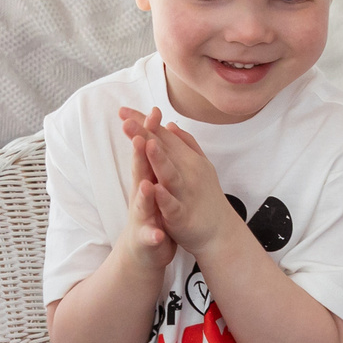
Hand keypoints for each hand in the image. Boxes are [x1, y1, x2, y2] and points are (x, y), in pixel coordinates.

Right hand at [114, 106, 178, 271]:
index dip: (149, 133)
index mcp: (146, 180)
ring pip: (141, 205)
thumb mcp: (153, 182)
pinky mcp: (146, 239)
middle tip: (140, 137)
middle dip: (139, 156)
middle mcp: (140, 196)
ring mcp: (141, 218)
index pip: (147, 153)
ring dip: (143, 195)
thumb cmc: (151, 213)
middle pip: (138, 172)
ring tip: (147, 184)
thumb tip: (152, 133)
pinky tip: (157, 233)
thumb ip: (153, 160)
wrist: (142, 251)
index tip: (153, 111)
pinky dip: (152, 234)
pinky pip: (149, 237)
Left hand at [135, 116, 243, 259]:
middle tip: (126, 120)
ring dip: (158, 159)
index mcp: (186, 159)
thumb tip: (170, 124)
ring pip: (170, 174)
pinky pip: (173, 205)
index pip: (161, 136)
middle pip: (164, 150)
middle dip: (145, 135)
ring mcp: (185, 193)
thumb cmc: (204, 197)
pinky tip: (155, 189)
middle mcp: (187, 171)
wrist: (220, 231)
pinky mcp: (183, 215)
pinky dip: (165, 197)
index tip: (122, 111)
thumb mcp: (197, 165)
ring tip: (146, 144)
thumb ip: (184, 144)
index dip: (143, 123)